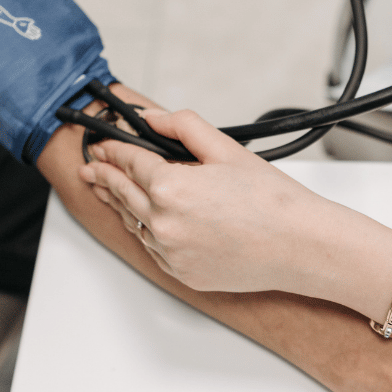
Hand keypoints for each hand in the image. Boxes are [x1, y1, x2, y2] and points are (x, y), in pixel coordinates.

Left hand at [79, 109, 344, 294]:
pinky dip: (148, 231)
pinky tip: (148, 221)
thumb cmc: (273, 202)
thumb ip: (183, 126)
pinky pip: (154, 249)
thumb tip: (152, 119)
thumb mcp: (226, 150)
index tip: (104, 145)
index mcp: (170, 188)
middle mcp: (163, 224)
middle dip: (104, 178)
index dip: (113, 150)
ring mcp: (171, 253)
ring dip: (122, 205)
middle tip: (91, 169)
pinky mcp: (182, 273)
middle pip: (122, 194)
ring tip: (111, 192)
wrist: (300, 246)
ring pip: (134, 224)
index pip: (129, 162)